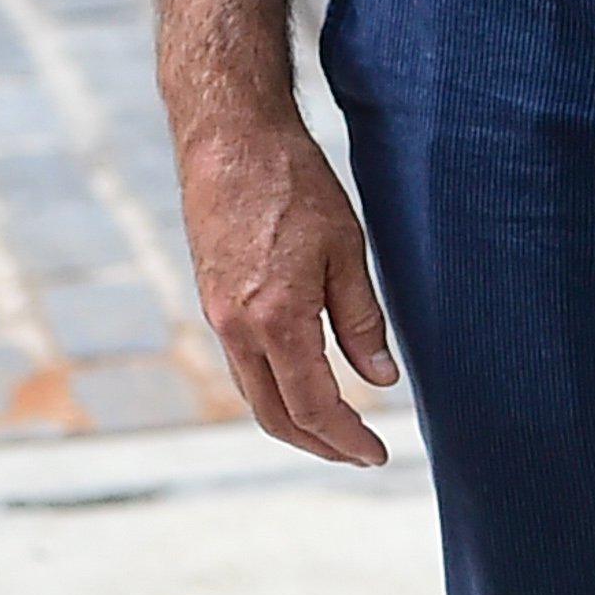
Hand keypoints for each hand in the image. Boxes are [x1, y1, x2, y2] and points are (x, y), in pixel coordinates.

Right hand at [178, 108, 399, 464]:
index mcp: (275, 320)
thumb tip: (382, 379)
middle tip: (359, 453)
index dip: (346, 439)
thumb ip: (362, 319)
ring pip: (254, 395)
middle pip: (276, 416)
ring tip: (337, 427)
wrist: (230, 140)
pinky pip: (242, 366)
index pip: (314, 406)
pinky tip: (300, 380)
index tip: (376, 454)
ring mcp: (217, 318)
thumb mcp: (346, 248)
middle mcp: (236, 330)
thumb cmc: (294, 184)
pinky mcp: (212, 301)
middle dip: (319, 444)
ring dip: (294, 421)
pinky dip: (273, 388)